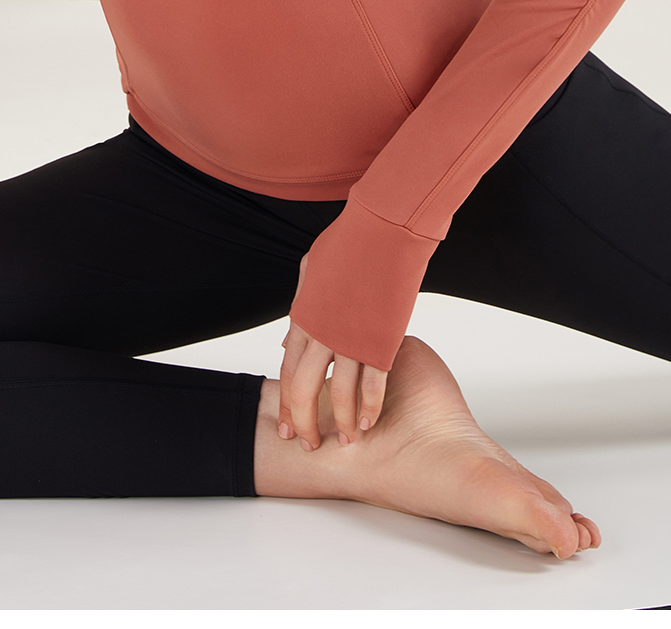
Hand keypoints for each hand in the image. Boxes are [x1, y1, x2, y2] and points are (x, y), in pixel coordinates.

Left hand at [278, 255, 387, 450]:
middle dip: (306, 422)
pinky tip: (368, 422)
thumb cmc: (349, 242)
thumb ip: (302, 312)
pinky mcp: (382, 337)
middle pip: (306, 389)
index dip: (287, 403)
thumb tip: (289, 344)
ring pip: (341, 392)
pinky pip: (374, 381)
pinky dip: (370, 406)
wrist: (384, 227)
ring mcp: (352, 336)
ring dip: (341, 421)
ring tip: (344, 440)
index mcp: (305, 317)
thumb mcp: (312, 273)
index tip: (287, 427)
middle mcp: (324, 332)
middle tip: (309, 444)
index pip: (289, 372)